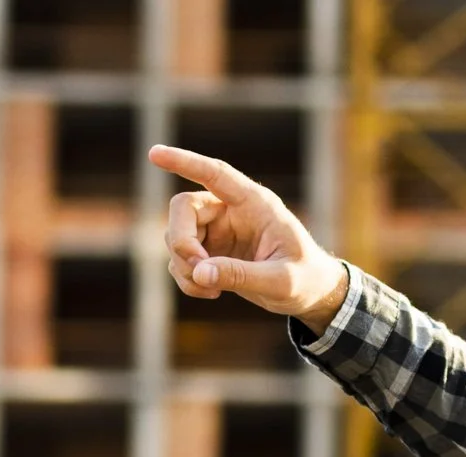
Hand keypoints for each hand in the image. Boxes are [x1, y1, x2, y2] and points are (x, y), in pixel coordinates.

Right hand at [152, 144, 351, 333]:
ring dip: (184, 266)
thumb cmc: (305, 278)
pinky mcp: (210, 252)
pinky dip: (187, 279)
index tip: (155, 154)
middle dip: (181, 240)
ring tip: (211, 290)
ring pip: (176, 236)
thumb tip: (200, 272)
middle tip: (197, 269)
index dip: (185, 162)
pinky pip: (181, 260)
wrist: (310, 294)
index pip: (215, 174)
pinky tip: (211, 293)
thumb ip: (242, 275)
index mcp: (255, 203)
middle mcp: (231, 211)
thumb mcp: (282, 281)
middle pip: (183, 208)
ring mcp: (218, 230)